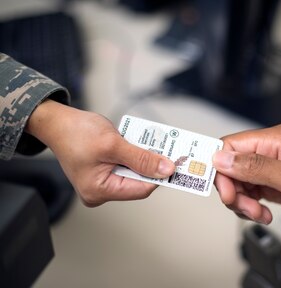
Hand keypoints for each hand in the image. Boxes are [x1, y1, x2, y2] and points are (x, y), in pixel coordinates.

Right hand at [26, 100, 174, 206]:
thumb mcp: (113, 144)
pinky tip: (142, 145)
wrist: (57, 122)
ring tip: (155, 145)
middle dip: (152, 165)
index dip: (160, 176)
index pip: (141, 188)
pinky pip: (127, 166)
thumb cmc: (76, 132)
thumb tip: (166, 170)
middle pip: (139, 182)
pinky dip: (136, 156)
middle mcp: (101, 192)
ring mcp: (103, 183)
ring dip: (145, 159)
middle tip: (170, 151)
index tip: (177, 163)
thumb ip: (141, 159)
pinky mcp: (105, 173)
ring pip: (135, 173)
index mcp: (99, 191)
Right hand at [213, 124, 280, 230]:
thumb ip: (256, 167)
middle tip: (245, 207)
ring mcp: (272, 167)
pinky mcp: (274, 182)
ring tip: (259, 213)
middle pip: (231, 166)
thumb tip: (222, 158)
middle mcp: (271, 150)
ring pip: (238, 181)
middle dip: (233, 190)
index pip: (231, 145)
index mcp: (275, 140)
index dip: (221, 168)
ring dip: (242, 201)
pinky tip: (264, 213)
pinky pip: (250, 192)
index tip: (225, 191)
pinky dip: (251, 206)